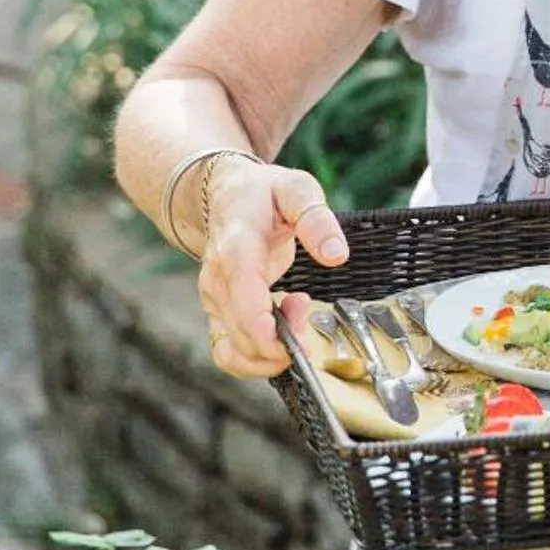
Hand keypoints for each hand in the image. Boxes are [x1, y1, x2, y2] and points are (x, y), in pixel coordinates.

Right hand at [197, 157, 347, 375]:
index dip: (268, 335)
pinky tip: (280, 333)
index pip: (244, 304)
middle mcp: (217, 280)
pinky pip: (228, 353)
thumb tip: (336, 256)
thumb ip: (317, 220)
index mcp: (236, 250)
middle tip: (306, 307)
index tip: (298, 344)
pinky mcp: (217, 312)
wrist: (225, 194)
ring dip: (270, 354)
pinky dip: (256, 359)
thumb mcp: (297, 190)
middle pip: (242, 335)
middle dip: (282, 343)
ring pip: (232, 351)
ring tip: (295, 314)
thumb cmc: (263, 194)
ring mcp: (213, 299)